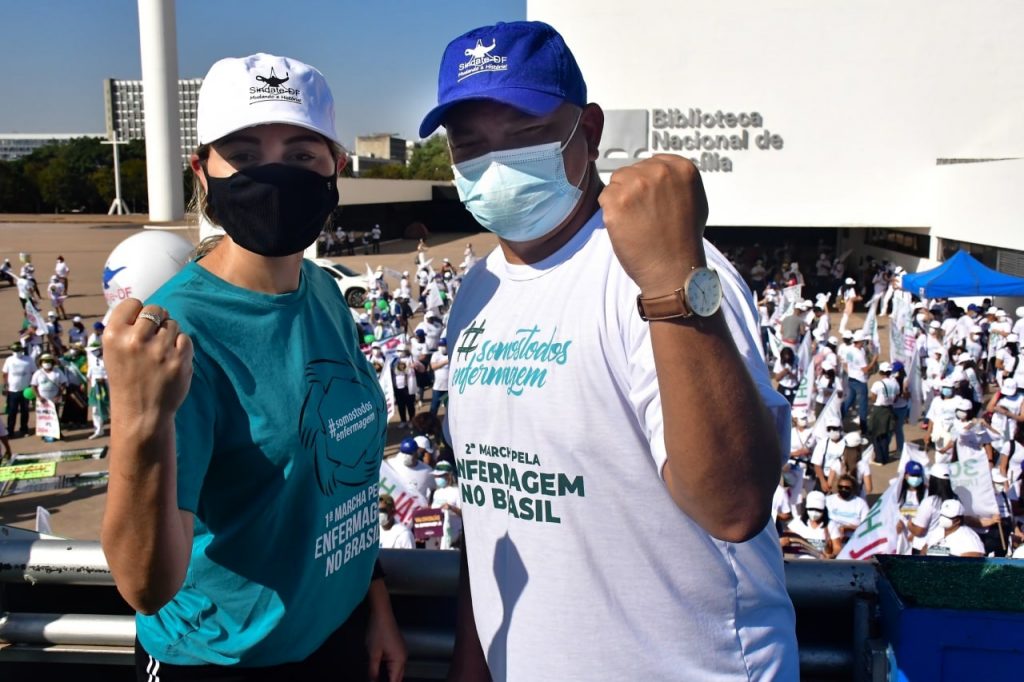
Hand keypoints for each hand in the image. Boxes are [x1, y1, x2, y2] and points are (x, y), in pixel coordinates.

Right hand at [103, 299, 192, 430]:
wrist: (142, 412)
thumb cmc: (127, 379)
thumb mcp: (113, 352)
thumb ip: (126, 328)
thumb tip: (143, 306)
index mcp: (113, 335)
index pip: (132, 303)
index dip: (137, 312)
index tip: (138, 324)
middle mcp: (135, 340)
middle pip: (155, 309)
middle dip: (156, 320)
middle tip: (153, 338)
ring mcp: (159, 350)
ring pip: (172, 324)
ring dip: (169, 334)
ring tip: (160, 352)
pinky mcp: (179, 359)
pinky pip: (185, 338)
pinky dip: (181, 346)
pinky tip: (171, 359)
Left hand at [366, 585, 405, 681]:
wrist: (382, 614)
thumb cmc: (378, 631)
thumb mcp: (373, 653)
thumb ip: (373, 670)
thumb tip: (373, 681)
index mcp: (399, 660)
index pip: (395, 680)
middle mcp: (404, 657)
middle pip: (398, 677)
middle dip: (389, 681)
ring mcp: (402, 652)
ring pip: (397, 670)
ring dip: (389, 676)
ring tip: (377, 678)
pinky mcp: (398, 647)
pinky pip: (396, 663)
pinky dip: (389, 669)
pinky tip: (380, 670)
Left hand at [598, 155, 708, 296]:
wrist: (673, 269)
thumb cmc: (684, 241)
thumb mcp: (695, 200)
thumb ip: (677, 181)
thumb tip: (661, 172)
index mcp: (681, 168)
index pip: (653, 162)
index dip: (649, 183)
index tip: (652, 199)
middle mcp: (660, 171)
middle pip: (632, 170)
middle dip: (634, 190)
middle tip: (643, 215)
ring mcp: (637, 184)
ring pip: (616, 182)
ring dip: (620, 199)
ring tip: (636, 221)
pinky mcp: (617, 200)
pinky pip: (604, 197)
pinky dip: (610, 212)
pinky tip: (626, 226)